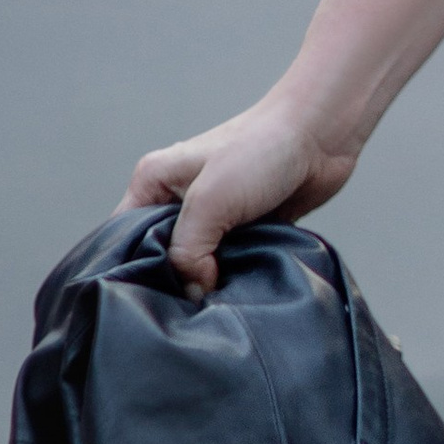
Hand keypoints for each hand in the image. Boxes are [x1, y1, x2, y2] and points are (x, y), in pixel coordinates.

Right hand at [124, 104, 355, 295]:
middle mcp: (177, 200)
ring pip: (196, 265)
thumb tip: (193, 291)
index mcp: (154, 183)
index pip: (122, 239)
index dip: (132, 272)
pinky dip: (233, 277)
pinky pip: (227, 265)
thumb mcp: (210, 200)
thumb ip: (187, 251)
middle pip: (160, 257)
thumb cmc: (261, 149)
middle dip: (175, 282)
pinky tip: (240, 291)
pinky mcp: (242, 229)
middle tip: (187, 308)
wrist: (321, 134)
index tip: (146, 303)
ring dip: (208, 283)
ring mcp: (212, 216)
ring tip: (217, 302)